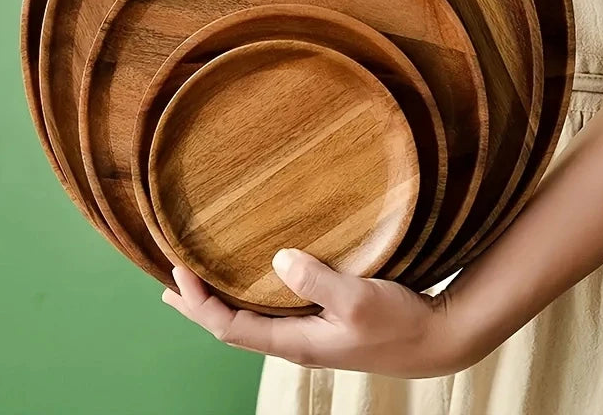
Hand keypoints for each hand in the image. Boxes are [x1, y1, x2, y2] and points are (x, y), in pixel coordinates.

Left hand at [161, 249, 468, 377]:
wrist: (434, 339)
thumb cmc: (398, 323)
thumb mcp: (357, 301)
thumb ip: (316, 281)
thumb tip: (277, 260)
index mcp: (295, 342)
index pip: (230, 328)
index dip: (199, 303)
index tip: (178, 272)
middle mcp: (294, 341)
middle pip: (232, 328)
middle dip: (198, 306)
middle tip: (168, 286)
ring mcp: (308, 332)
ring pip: (250, 319)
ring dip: (220, 301)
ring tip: (197, 286)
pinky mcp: (322, 321)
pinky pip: (272, 310)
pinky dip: (249, 295)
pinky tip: (252, 283)